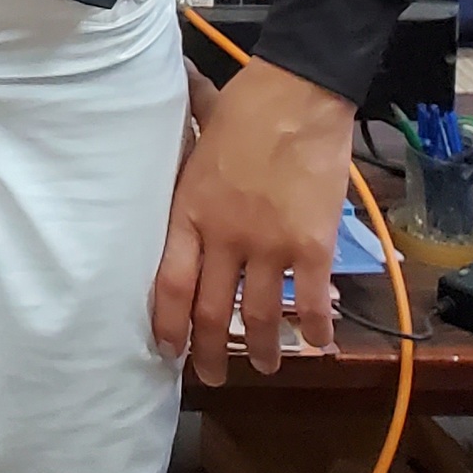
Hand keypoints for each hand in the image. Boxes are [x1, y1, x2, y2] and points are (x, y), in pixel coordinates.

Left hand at [150, 55, 354, 384]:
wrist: (298, 95)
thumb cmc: (245, 106)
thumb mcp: (194, 137)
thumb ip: (180, 154)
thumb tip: (156, 134)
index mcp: (189, 211)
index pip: (168, 283)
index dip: (167, 324)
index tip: (168, 349)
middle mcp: (223, 237)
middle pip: (210, 311)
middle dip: (210, 354)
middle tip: (212, 377)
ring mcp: (268, 245)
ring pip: (257, 315)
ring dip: (260, 350)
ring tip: (265, 366)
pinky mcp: (311, 246)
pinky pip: (309, 301)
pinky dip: (314, 329)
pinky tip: (316, 344)